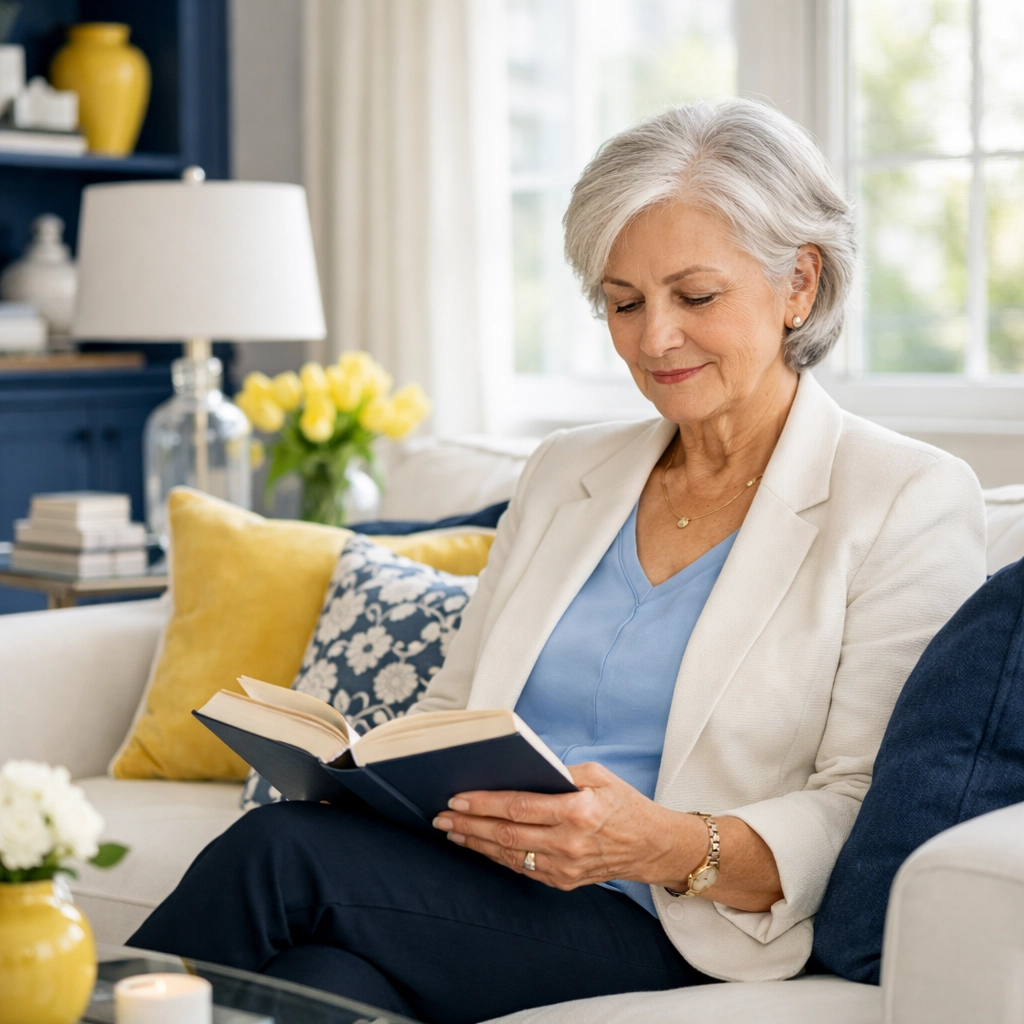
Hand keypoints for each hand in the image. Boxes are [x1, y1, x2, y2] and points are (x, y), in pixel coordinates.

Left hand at [431, 761, 703, 890]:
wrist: (653, 847)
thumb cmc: (624, 804)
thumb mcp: (599, 775)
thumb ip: (560, 773)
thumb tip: (521, 770)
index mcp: (578, 811)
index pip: (519, 807)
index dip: (485, 803)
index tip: (458, 798)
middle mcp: (569, 843)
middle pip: (506, 834)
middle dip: (469, 825)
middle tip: (441, 816)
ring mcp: (565, 868)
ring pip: (509, 855)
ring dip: (476, 844)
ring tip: (450, 832)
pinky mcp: (563, 883)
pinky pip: (522, 869)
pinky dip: (497, 856)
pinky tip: (479, 846)